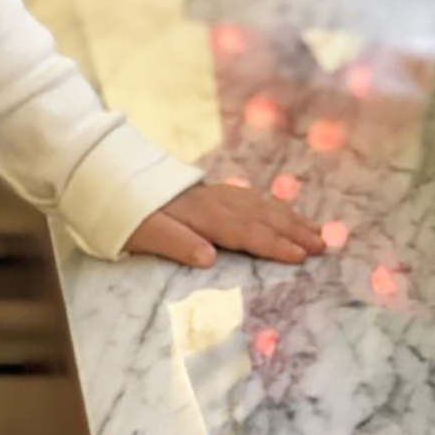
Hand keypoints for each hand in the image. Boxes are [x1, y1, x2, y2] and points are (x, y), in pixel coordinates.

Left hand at [124, 182, 326, 269]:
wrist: (111, 175)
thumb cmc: (124, 212)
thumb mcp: (140, 232)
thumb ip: (174, 243)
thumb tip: (208, 258)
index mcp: (200, 216)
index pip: (244, 232)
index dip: (273, 245)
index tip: (301, 256)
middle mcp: (212, 202)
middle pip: (260, 217)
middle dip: (293, 231)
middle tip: (323, 246)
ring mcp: (212, 194)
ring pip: (258, 205)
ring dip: (288, 218)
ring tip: (315, 231)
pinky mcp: (208, 191)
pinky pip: (248, 197)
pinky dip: (269, 205)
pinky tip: (280, 211)